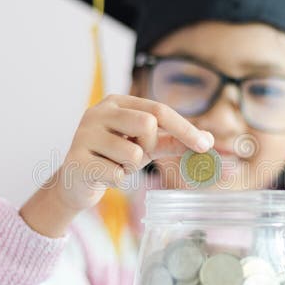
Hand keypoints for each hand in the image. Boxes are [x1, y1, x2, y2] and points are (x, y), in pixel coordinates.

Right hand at [57, 94, 213, 210]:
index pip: (159, 109)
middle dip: (149, 147)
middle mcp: (98, 112)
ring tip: (114, 166)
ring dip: (130, 168)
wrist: (77, 182)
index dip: (185, 128)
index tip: (206, 146)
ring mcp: (84, 134)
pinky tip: (102, 176)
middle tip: (134, 155)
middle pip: (147, 124)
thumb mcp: (145, 146)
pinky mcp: (76, 160)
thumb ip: (173, 140)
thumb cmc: (113, 158)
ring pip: (132, 154)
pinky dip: (117, 181)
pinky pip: (116, 175)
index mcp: (117, 102)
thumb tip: (209, 140)